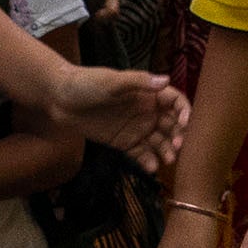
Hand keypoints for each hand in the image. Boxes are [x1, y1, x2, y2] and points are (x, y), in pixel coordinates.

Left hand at [45, 60, 188, 168]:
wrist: (59, 99)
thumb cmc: (86, 83)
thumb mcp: (112, 81)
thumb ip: (139, 82)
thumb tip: (165, 80)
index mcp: (147, 94)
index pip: (175, 102)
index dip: (185, 112)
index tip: (187, 124)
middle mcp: (146, 111)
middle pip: (171, 125)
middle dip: (178, 136)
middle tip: (177, 147)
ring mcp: (135, 128)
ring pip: (159, 142)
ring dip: (166, 151)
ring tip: (168, 160)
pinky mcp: (123, 143)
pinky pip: (141, 154)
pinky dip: (148, 161)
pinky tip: (152, 168)